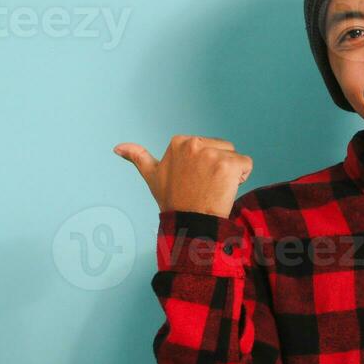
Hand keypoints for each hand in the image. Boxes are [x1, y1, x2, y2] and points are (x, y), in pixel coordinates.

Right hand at [113, 135, 252, 215]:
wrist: (190, 222)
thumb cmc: (174, 200)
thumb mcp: (152, 176)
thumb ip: (137, 157)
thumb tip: (117, 147)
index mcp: (179, 142)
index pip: (208, 146)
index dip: (206, 164)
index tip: (194, 180)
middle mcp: (194, 144)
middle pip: (224, 148)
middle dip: (219, 166)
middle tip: (205, 186)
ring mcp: (211, 154)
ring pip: (235, 157)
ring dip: (231, 173)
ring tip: (214, 188)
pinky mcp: (228, 164)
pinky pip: (247, 164)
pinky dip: (242, 177)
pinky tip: (226, 189)